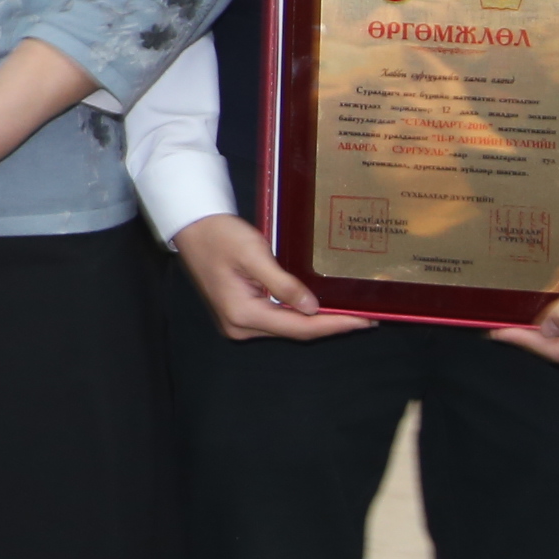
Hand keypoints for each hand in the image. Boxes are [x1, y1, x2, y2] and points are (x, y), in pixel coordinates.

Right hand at [172, 214, 375, 341]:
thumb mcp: (254, 254)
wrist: (192, 227)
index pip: (299, 326)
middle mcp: (240, 326)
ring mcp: (238, 323)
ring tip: (348, 312)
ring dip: (316, 320)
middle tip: (366, 316)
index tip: (365, 320)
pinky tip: (318, 307)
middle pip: (294, 331)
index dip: (334, 324)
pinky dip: (299, 314)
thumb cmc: (219, 235)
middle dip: (330, 324)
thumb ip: (283, 283)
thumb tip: (313, 307)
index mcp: (242, 314)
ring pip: (286, 327)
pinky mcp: (240, 314)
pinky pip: (276, 319)